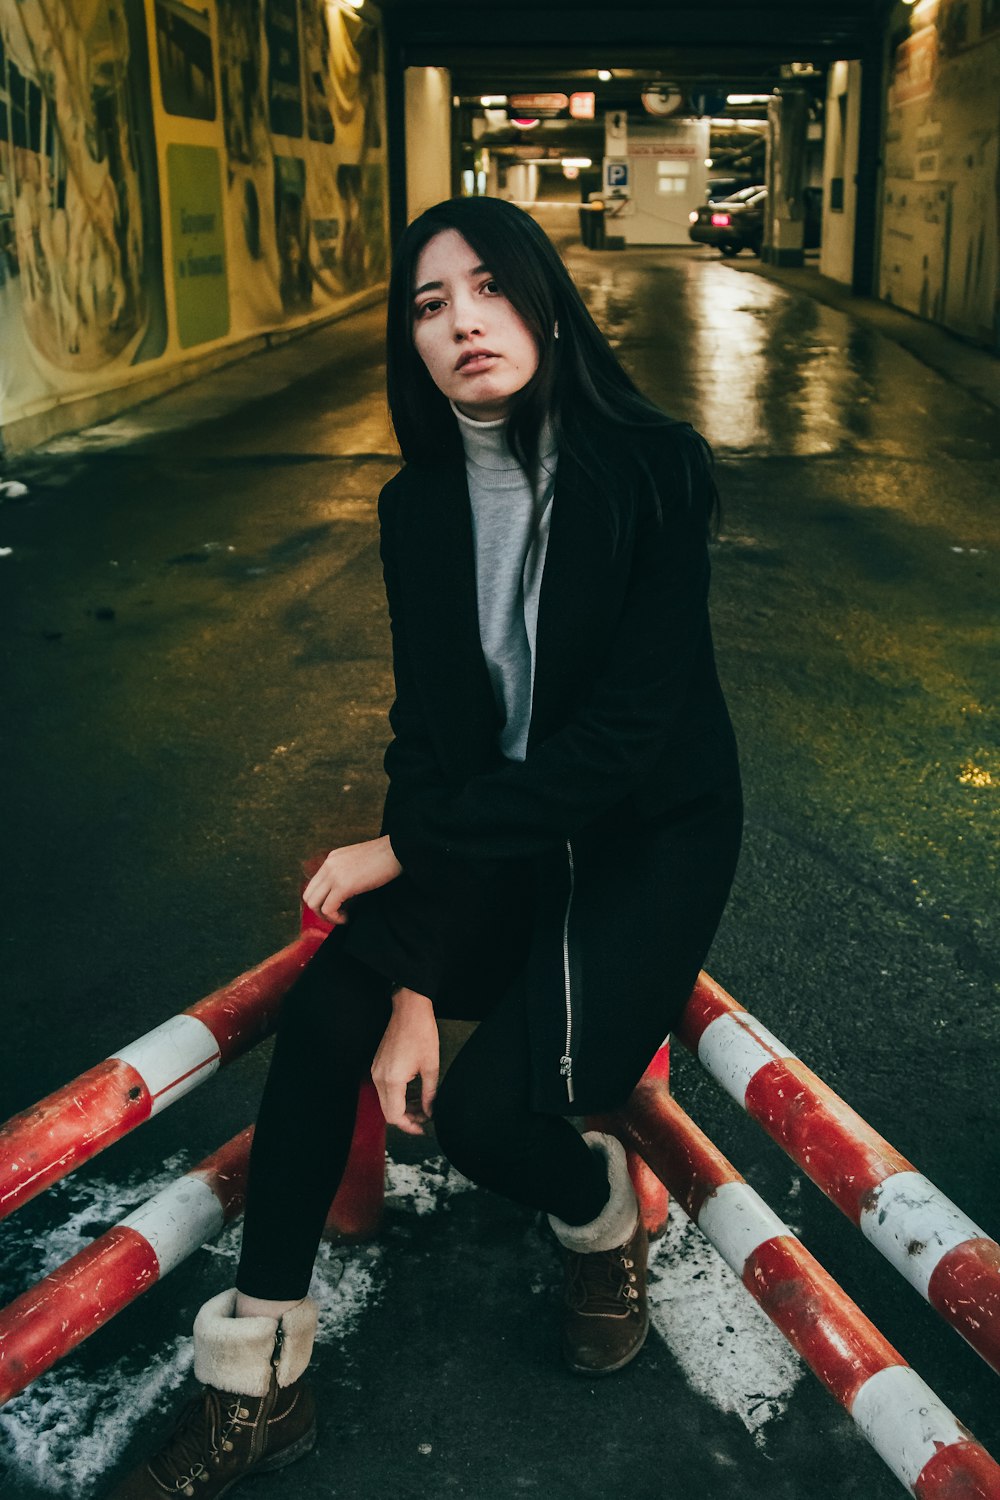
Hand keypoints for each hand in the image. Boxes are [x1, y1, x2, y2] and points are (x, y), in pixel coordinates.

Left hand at [303, 835, 402, 925]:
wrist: (398, 850)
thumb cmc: (386, 859)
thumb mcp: (359, 862)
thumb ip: (347, 872)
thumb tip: (344, 893)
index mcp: (332, 859)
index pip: (313, 885)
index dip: (321, 901)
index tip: (338, 907)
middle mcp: (329, 865)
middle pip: (309, 895)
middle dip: (320, 911)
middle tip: (338, 916)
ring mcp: (334, 874)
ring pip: (314, 904)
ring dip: (327, 916)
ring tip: (343, 917)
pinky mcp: (343, 885)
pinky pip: (328, 909)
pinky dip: (336, 918)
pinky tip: (348, 918)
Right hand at [371, 989, 438, 1135]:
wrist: (409, 1009)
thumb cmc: (421, 1033)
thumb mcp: (431, 1067)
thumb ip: (429, 1094)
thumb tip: (430, 1112)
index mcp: (392, 1080)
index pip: (395, 1116)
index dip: (409, 1126)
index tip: (423, 1128)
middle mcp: (379, 1077)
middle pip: (388, 1111)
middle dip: (407, 1118)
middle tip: (425, 1118)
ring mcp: (377, 1070)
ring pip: (387, 1100)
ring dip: (403, 1107)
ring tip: (422, 1105)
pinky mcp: (378, 1065)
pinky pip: (386, 1088)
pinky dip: (398, 1095)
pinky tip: (414, 1092)